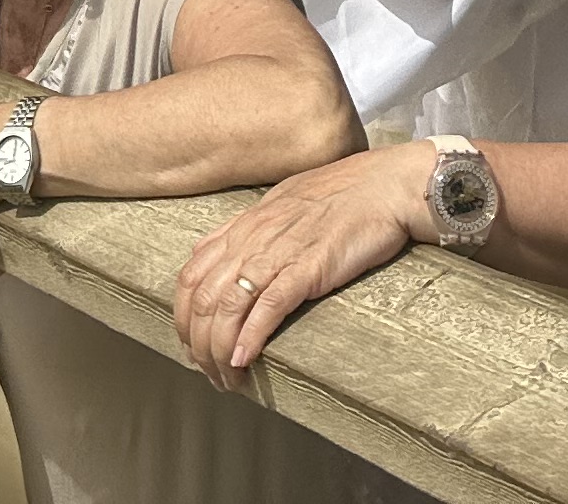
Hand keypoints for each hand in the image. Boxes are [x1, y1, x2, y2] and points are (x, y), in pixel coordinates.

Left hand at [172, 144, 437, 385]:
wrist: (384, 186)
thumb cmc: (341, 196)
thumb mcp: (284, 206)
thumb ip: (256, 231)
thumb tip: (233, 257)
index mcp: (243, 226)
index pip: (190, 276)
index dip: (183, 318)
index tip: (192, 346)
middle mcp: (251, 239)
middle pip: (201, 300)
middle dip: (198, 345)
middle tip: (209, 374)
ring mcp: (277, 253)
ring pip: (227, 308)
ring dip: (219, 352)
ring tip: (227, 381)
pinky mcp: (307, 268)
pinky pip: (267, 307)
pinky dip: (250, 338)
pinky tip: (243, 360)